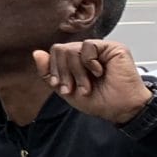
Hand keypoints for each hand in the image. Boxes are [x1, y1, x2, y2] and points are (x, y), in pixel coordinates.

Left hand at [33, 39, 149, 124]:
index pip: (55, 53)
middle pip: (60, 50)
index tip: (61, 87)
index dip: (53, 70)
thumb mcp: (65, 89)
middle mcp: (87, 52)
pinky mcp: (112, 47)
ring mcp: (99, 48)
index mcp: (76, 60)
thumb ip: (49, 73)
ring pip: (71, 50)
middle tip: (74, 88)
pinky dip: (90, 63)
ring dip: (76, 72)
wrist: (119, 109)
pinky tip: (100, 72)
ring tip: (86, 86)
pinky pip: (88, 46)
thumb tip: (36, 53)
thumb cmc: (97, 100)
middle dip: (63, 72)